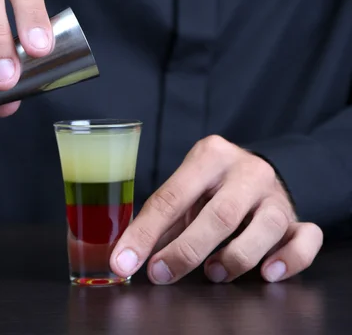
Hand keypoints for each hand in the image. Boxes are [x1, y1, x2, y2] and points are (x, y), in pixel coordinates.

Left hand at [110, 135, 322, 283]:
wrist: (255, 172)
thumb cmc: (211, 186)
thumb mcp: (186, 188)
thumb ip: (162, 218)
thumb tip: (127, 256)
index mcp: (210, 155)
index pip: (173, 195)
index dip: (145, 232)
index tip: (123, 261)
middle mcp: (247, 170)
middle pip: (220, 213)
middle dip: (186, 250)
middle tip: (161, 274)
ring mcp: (275, 193)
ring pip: (266, 226)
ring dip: (236, 258)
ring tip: (213, 274)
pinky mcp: (297, 216)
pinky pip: (306, 237)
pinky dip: (290, 259)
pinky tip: (268, 273)